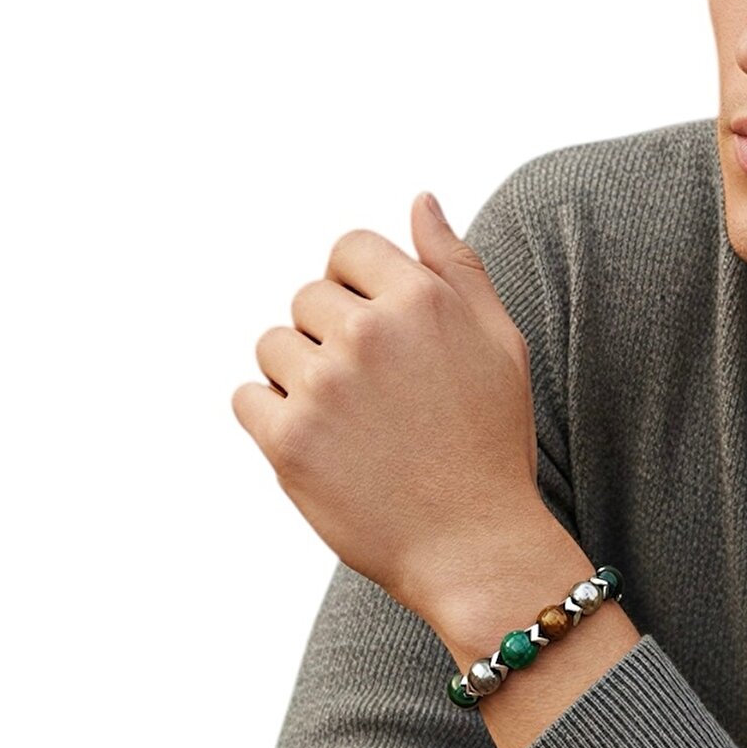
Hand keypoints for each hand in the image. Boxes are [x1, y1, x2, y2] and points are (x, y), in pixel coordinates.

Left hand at [230, 194, 543, 616]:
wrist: (474, 547)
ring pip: (273, 347)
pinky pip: (248, 399)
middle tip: (375, 399)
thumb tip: (419, 200)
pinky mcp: (287, 441)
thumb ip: (455, 266)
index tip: (379, 339)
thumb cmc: (489, 445)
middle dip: (330, 338)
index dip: (357, 290)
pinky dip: (274, 422)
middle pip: (307, 298)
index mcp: (419, 299)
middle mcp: (367, 333)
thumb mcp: (498, 343)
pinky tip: (324, 450)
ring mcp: (323, 386)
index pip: (348, 250)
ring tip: (351, 426)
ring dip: (300, 379)